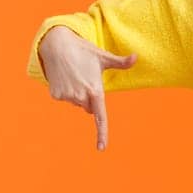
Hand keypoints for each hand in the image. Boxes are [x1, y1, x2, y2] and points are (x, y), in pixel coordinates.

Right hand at [38, 25, 137, 150]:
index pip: (100, 117)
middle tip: (86, 79)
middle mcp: (81, 96)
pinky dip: (66, 90)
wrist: (57, 45)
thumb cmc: (84, 51)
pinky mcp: (56, 95)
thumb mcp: (103, 57)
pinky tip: (65, 76)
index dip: (102, 133)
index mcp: (95, 90)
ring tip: (75, 75)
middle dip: (90, 98)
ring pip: (77, 103)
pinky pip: (65, 98)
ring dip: (77, 94)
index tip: (101, 148)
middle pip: (89, 108)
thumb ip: (121, 62)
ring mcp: (67, 96)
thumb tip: (136, 57)